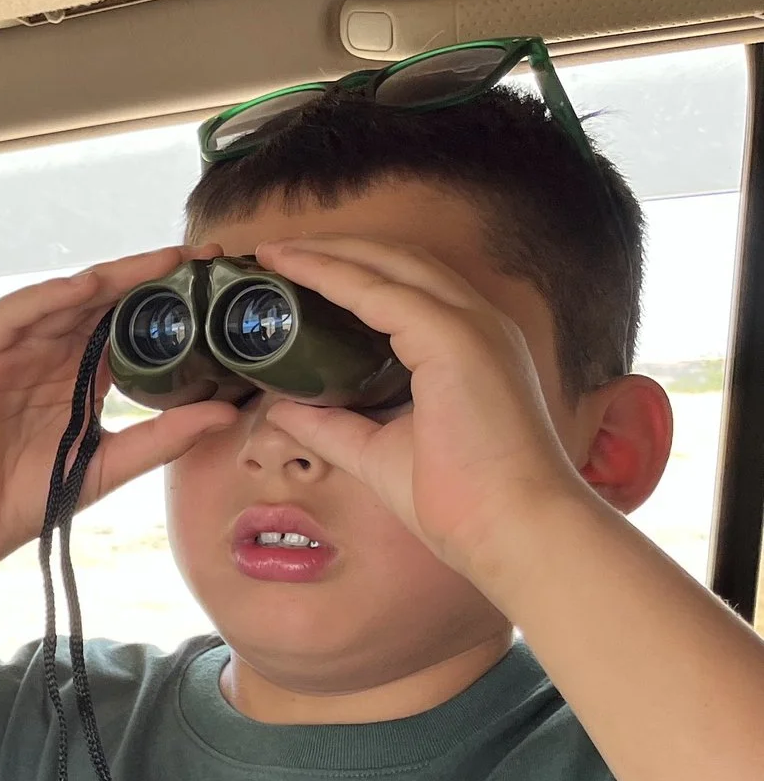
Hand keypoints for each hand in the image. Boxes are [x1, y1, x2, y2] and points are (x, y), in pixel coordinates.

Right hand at [0, 246, 239, 568]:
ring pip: (63, 299)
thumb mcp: (112, 463)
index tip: (216, 283)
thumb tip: (228, 413)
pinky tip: (85, 289)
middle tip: (200, 256)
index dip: (167, 300)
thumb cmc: (30, 498)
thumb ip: (165, 437)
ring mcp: (14, 352)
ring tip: (157, 263)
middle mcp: (49, 354)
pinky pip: (13, 315)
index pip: (127, 323)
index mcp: (80, 374)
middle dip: (147, 275)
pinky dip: (48, 298)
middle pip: (101, 300)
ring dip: (109, 277)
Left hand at [251, 236, 588, 576]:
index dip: (346, 273)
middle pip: (397, 263)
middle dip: (333, 250)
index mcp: (467, 347)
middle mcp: (477, 324)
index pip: (403, 289)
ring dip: (327, 253)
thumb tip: (281, 409)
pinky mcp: (456, 340)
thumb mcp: (376, 452)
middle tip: (271, 253)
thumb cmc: (458, 500)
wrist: (508, 530)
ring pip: (390, 265)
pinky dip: (333, 274)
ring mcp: (472, 326)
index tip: (288, 273)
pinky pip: (381, 292)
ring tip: (273, 253)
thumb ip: (332, 426)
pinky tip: (293, 269)